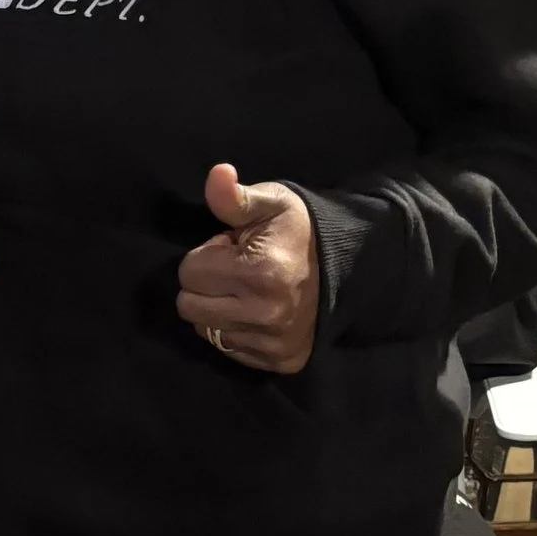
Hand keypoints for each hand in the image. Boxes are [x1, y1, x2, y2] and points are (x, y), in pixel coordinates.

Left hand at [177, 163, 319, 372]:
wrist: (348, 265)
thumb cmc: (297, 230)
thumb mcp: (268, 204)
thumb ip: (234, 196)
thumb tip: (218, 174)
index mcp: (259, 272)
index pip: (188, 272)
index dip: (207, 255)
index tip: (233, 249)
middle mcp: (265, 314)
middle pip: (189, 307)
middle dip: (205, 285)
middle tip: (236, 271)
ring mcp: (273, 342)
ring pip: (206, 332)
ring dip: (217, 310)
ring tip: (247, 290)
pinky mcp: (280, 360)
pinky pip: (230, 351)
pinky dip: (235, 331)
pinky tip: (256, 312)